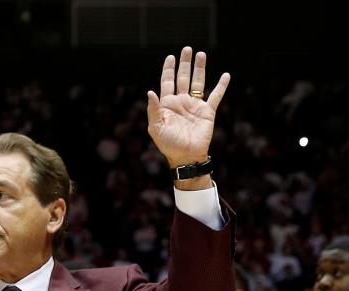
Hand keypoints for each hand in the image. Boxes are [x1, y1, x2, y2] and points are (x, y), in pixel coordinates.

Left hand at [147, 47, 229, 176]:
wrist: (186, 156)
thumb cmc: (168, 144)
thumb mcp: (156, 128)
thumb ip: (153, 109)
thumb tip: (150, 92)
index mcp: (167, 105)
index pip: (167, 82)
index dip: (168, 70)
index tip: (170, 57)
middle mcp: (181, 102)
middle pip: (182, 78)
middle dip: (184, 64)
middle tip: (186, 49)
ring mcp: (194, 106)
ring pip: (198, 82)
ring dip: (199, 69)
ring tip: (201, 54)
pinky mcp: (207, 112)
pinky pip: (215, 96)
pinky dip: (221, 86)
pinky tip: (225, 75)